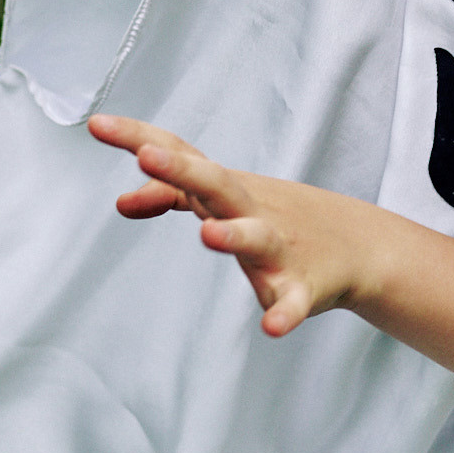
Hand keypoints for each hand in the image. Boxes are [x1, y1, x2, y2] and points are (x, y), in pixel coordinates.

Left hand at [86, 114, 369, 337]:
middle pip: (215, 183)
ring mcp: (279, 247)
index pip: (181, 153)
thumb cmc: (274, 219)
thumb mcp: (222, 201)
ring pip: (255, 237)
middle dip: (181, 169)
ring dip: (232, 235)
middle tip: (145, 156)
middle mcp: (251, 209)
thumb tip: (121, 201)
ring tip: (209, 235)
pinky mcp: (303, 286)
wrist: (357, 246)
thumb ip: (171, 196)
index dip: (139, 138)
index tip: (96, 125)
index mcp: (227, 188)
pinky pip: (293, 301)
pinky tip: (273, 327)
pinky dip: (285, 312)